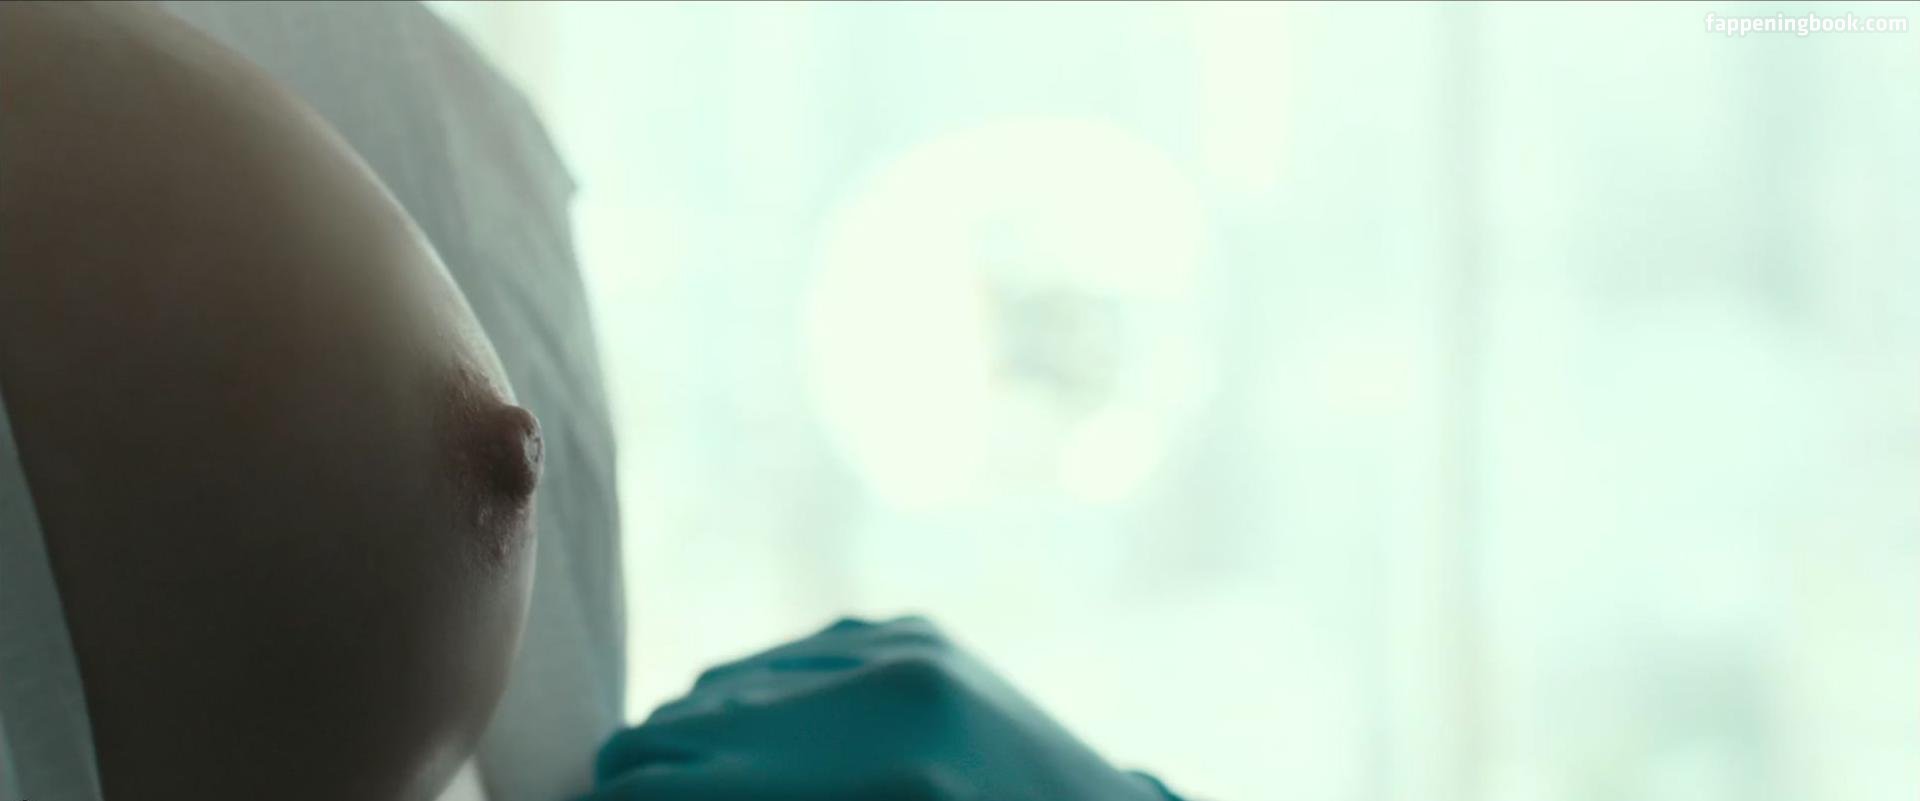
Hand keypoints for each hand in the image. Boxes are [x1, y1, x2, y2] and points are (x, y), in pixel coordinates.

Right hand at [581, 616, 1178, 800]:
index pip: (678, 782)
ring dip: (689, 737)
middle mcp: (890, 691)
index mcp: (885, 781)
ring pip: (724, 683)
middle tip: (618, 794)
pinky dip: (752, 704)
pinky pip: (784, 659)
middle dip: (635, 771)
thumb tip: (638, 794)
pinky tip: (755, 746)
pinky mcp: (914, 631)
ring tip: (679, 778)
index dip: (618, 800)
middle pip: (687, 723)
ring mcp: (904, 647)